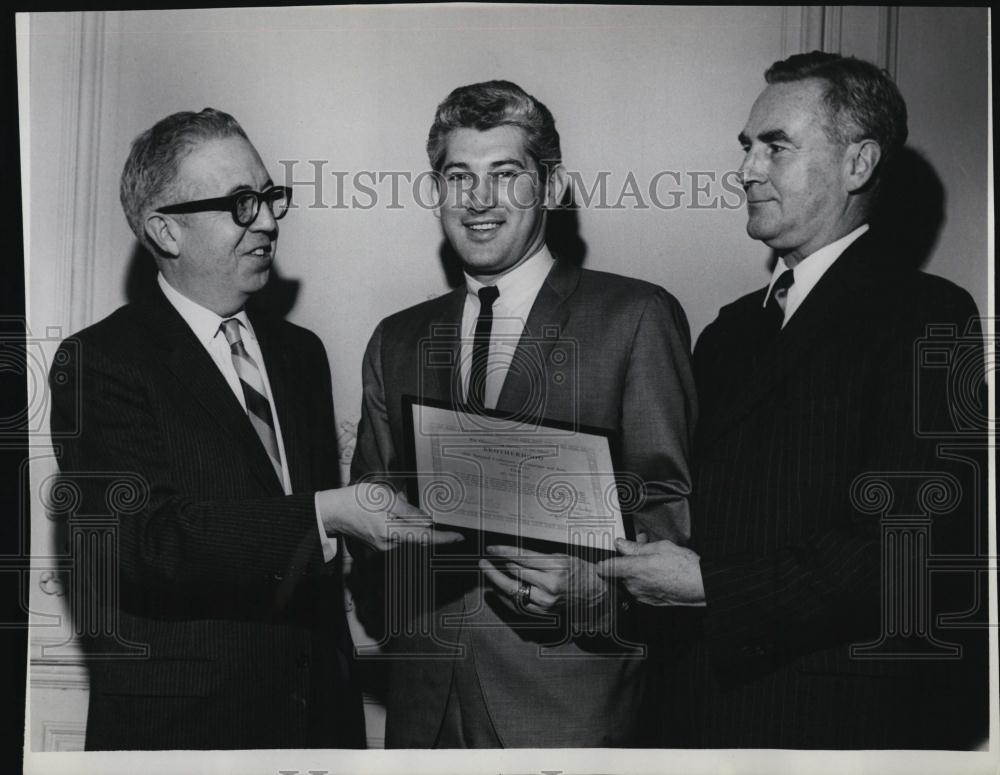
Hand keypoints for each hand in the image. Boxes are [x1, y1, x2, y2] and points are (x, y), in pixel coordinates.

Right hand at [317, 483, 463, 551]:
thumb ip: (408, 511)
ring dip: (410, 522)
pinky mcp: (379, 544)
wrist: (333, 511)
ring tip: (392, 505)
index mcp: (391, 532)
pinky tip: (390, 513)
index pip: (424, 537)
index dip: (444, 538)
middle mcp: (388, 544)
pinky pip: (398, 535)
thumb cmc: (356, 501)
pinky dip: (401, 525)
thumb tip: (427, 521)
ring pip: (407, 534)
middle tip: (420, 509)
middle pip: (416, 535)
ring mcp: (383, 546)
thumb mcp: (384, 498)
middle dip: (423, 522)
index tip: (459, 537)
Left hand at [479, 545, 609, 616]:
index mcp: (555, 566)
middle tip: (483, 563)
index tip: (492, 549)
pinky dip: (507, 596)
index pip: (521, 558)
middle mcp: (550, 585)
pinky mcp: (544, 611)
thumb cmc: (580, 571)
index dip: (503, 552)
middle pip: (514, 575)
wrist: (594, 593)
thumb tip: (513, 555)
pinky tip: (500, 589)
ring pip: (514, 591)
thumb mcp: (561, 556)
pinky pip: (519, 604)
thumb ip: (538, 557)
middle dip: (495, 568)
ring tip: (489, 573)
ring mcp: (546, 600)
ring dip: (498, 582)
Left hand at [596, 537, 705, 606]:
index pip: (604, 568)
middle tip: (639, 546)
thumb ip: (636, 547)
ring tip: (652, 558)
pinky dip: (643, 580)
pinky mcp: (648, 602)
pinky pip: (639, 588)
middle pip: (618, 572)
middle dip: (626, 560)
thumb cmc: (684, 566)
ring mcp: (640, 596)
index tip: (605, 556)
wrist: (702, 587)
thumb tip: (621, 544)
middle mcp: (633, 585)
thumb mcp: (660, 547)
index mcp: (633, 570)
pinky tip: (657, 571)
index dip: (603, 560)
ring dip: (635, 569)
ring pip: (629, 580)